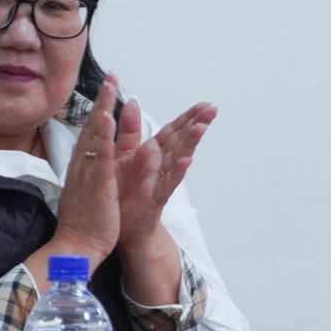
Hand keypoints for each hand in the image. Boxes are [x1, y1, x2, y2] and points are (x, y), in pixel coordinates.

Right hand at [49, 76, 121, 264]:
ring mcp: (89, 174)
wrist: (74, 246)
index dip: (98, 109)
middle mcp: (83, 166)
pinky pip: (104, 159)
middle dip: (101, 101)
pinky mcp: (98, 186)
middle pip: (92, 128)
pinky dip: (107, 138)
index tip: (106, 88)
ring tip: (110, 88)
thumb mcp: (86, 191)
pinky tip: (110, 122)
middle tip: (109, 77)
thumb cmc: (82, 222)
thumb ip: (88, 171)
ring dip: (104, 110)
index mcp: (83, 168)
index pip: (90, 133)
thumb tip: (89, 158)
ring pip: (96, 137)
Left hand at [114, 97, 215, 251]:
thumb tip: (133, 103)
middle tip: (213, 110)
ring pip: (177, 159)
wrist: (118, 227)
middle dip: (196, 125)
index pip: (171, 132)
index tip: (205, 104)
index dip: (187, 118)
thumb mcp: (122, 156)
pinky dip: (177, 172)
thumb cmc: (123, 192)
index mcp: (149, 154)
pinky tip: (186, 162)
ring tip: (201, 128)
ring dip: (189, 144)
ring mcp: (158, 182)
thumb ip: (129, 130)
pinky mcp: (153, 198)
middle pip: (180, 142)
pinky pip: (167, 184)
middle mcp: (157, 166)